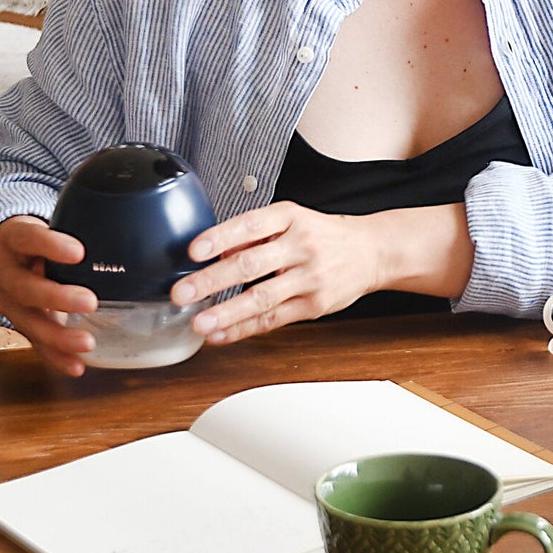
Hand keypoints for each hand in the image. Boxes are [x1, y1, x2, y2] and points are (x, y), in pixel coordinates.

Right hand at [0, 215, 98, 375]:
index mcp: (12, 239)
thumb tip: (130, 217)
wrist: (7, 252)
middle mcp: (4, 272)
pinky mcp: (18, 323)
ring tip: (87, 344)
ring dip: (58, 336)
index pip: (27, 238)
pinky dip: (56, 356)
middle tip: (90, 302)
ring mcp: (7, 301)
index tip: (79, 252)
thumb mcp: (50, 222)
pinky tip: (77, 365)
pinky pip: (34, 342)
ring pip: (27, 321)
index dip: (50, 245)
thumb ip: (79, 224)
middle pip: (25, 288)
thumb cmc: (40, 236)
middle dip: (57, 297)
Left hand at [170, 202, 382, 345]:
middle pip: (251, 264)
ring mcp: (309, 278)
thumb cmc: (322, 235)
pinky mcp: (314, 306)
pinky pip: (273, 319)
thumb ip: (254, 234)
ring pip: (262, 298)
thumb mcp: (291, 221)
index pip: (250, 225)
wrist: (370, 252)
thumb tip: (216, 252)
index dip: (220, 237)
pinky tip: (221, 334)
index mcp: (290, 217)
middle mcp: (301, 246)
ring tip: (199, 323)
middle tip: (182, 292)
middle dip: (212, 280)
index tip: (193, 251)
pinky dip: (244, 329)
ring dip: (227, 313)